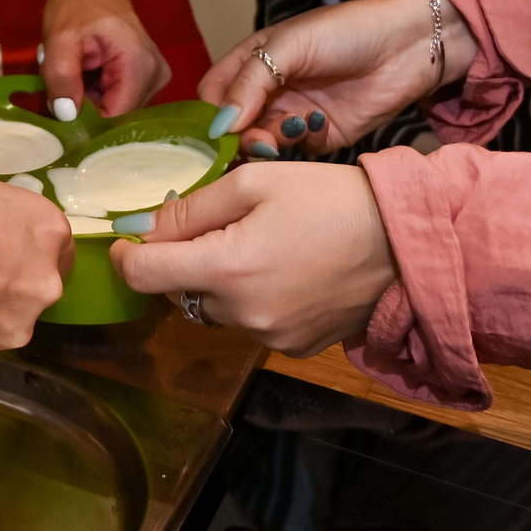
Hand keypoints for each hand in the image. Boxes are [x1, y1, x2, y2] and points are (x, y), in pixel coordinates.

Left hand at [40, 0, 169, 116]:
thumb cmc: (77, 1)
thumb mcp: (60, 38)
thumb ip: (61, 77)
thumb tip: (66, 116)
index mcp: (140, 67)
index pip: (115, 120)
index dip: (86, 125)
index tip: (60, 117)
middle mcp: (156, 77)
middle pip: (117, 118)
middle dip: (86, 110)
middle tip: (63, 86)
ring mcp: (154, 78)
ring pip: (116, 112)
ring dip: (90, 102)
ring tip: (76, 74)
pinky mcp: (146, 77)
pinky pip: (118, 100)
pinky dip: (97, 94)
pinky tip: (86, 74)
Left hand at [107, 163, 395, 355]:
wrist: (404, 242)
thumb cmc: (330, 198)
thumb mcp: (255, 181)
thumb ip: (191, 208)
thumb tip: (142, 227)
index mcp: (227, 270)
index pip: (143, 276)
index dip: (126, 255)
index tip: (130, 237)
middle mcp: (242, 316)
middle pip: (178, 292)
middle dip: (181, 261)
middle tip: (211, 225)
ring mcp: (270, 338)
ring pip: (214, 309)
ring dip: (217, 282)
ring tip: (256, 244)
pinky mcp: (295, 348)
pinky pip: (250, 324)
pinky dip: (251, 299)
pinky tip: (283, 270)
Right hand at [199, 0, 468, 159]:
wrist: (408, 46)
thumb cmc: (346, 31)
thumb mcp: (290, 46)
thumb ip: (251, 82)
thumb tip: (220, 125)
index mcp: (252, 62)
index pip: (212, 95)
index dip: (209, 116)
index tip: (214, 134)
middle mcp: (268, 92)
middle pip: (234, 128)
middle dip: (239, 138)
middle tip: (256, 142)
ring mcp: (293, 116)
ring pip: (262, 145)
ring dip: (268, 146)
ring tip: (290, 132)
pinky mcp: (320, 137)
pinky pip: (295, 155)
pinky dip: (297, 149)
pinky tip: (316, 128)